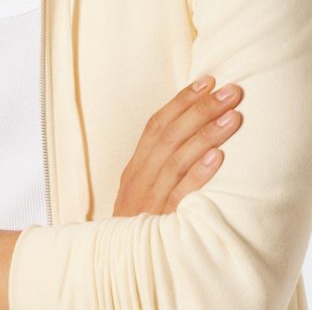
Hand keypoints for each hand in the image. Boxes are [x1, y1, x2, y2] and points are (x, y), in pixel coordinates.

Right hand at [113, 76, 242, 215]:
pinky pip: (181, 195)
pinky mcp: (162, 224)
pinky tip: (217, 157)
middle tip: (230, 91)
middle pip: (169, 136)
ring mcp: (149, 202)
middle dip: (201, 109)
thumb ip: (159, 163)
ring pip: (177, 159)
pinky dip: (198, 174)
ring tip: (232, 115)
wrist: (115, 266)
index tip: (206, 80)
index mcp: (134, 168)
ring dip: (206, 134)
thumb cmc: (138, 225)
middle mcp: (139, 180)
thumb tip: (190, 127)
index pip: (156, 125)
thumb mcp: (141, 190)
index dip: (181, 101)